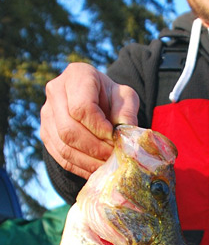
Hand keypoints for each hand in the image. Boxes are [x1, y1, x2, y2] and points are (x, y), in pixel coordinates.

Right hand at [41, 63, 138, 178]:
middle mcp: (55, 91)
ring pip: (63, 146)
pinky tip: (97, 169)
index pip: (81, 108)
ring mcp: (46, 113)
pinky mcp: (46, 133)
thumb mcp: (126, 98)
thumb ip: (127, 113)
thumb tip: (123, 137)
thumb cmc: (111, 98)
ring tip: (107, 164)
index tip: (114, 137)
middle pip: (68, 129)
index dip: (98, 128)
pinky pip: (60, 157)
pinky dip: (81, 167)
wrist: (96, 101)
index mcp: (77, 75)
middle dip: (94, 148)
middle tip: (113, 156)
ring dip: (88, 161)